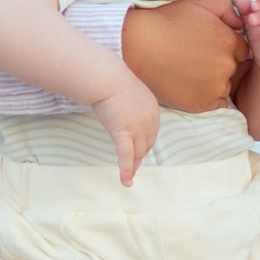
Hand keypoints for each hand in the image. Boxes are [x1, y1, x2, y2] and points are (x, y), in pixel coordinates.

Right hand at [94, 68, 164, 184]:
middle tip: (134, 165)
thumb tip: (123, 107)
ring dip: (133, 166)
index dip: (146, 144)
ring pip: (137, 153)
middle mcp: (150, 120)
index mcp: (153, 108)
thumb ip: (131, 103)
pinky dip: (126, 171)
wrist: (106, 78)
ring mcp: (138, 128)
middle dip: (140, 156)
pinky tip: (126, 182)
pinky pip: (126, 156)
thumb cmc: (112, 80)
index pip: (153, 132)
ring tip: (129, 177)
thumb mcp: (129, 91)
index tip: (141, 151)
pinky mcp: (124, 133)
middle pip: (146, 144)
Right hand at [121, 0, 246, 113]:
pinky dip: (205, 96)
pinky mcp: (201, 104)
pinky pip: (215, 103)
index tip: (206, 45)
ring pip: (223, 86)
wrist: (138, 45)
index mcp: (229, 42)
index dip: (224, 47)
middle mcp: (226, 65)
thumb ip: (226, 6)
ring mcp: (214, 87)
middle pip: (232, 67)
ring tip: (188, 71)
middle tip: (194, 57)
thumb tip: (239, 22)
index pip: (240, 49)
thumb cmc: (167, 21)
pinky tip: (189, 85)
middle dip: (218, 63)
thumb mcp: (199, 2)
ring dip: (212, 81)